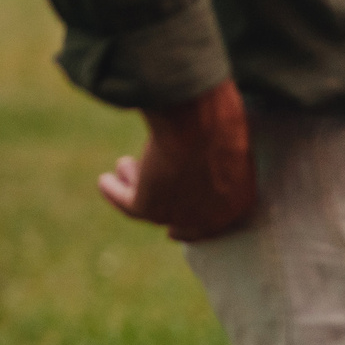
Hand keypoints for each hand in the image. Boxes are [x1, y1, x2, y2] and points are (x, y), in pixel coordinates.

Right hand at [97, 79, 254, 241]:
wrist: (201, 123)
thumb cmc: (220, 119)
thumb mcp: (229, 137)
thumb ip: (219, 150)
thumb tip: (206, 137)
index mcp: (239, 201)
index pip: (217, 219)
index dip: (195, 219)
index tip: (175, 224)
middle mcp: (212, 217)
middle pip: (185, 220)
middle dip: (168, 210)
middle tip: (147, 196)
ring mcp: (181, 216)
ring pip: (153, 205)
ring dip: (136, 186)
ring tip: (124, 164)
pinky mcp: (150, 207)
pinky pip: (127, 203)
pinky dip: (113, 192)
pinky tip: (105, 181)